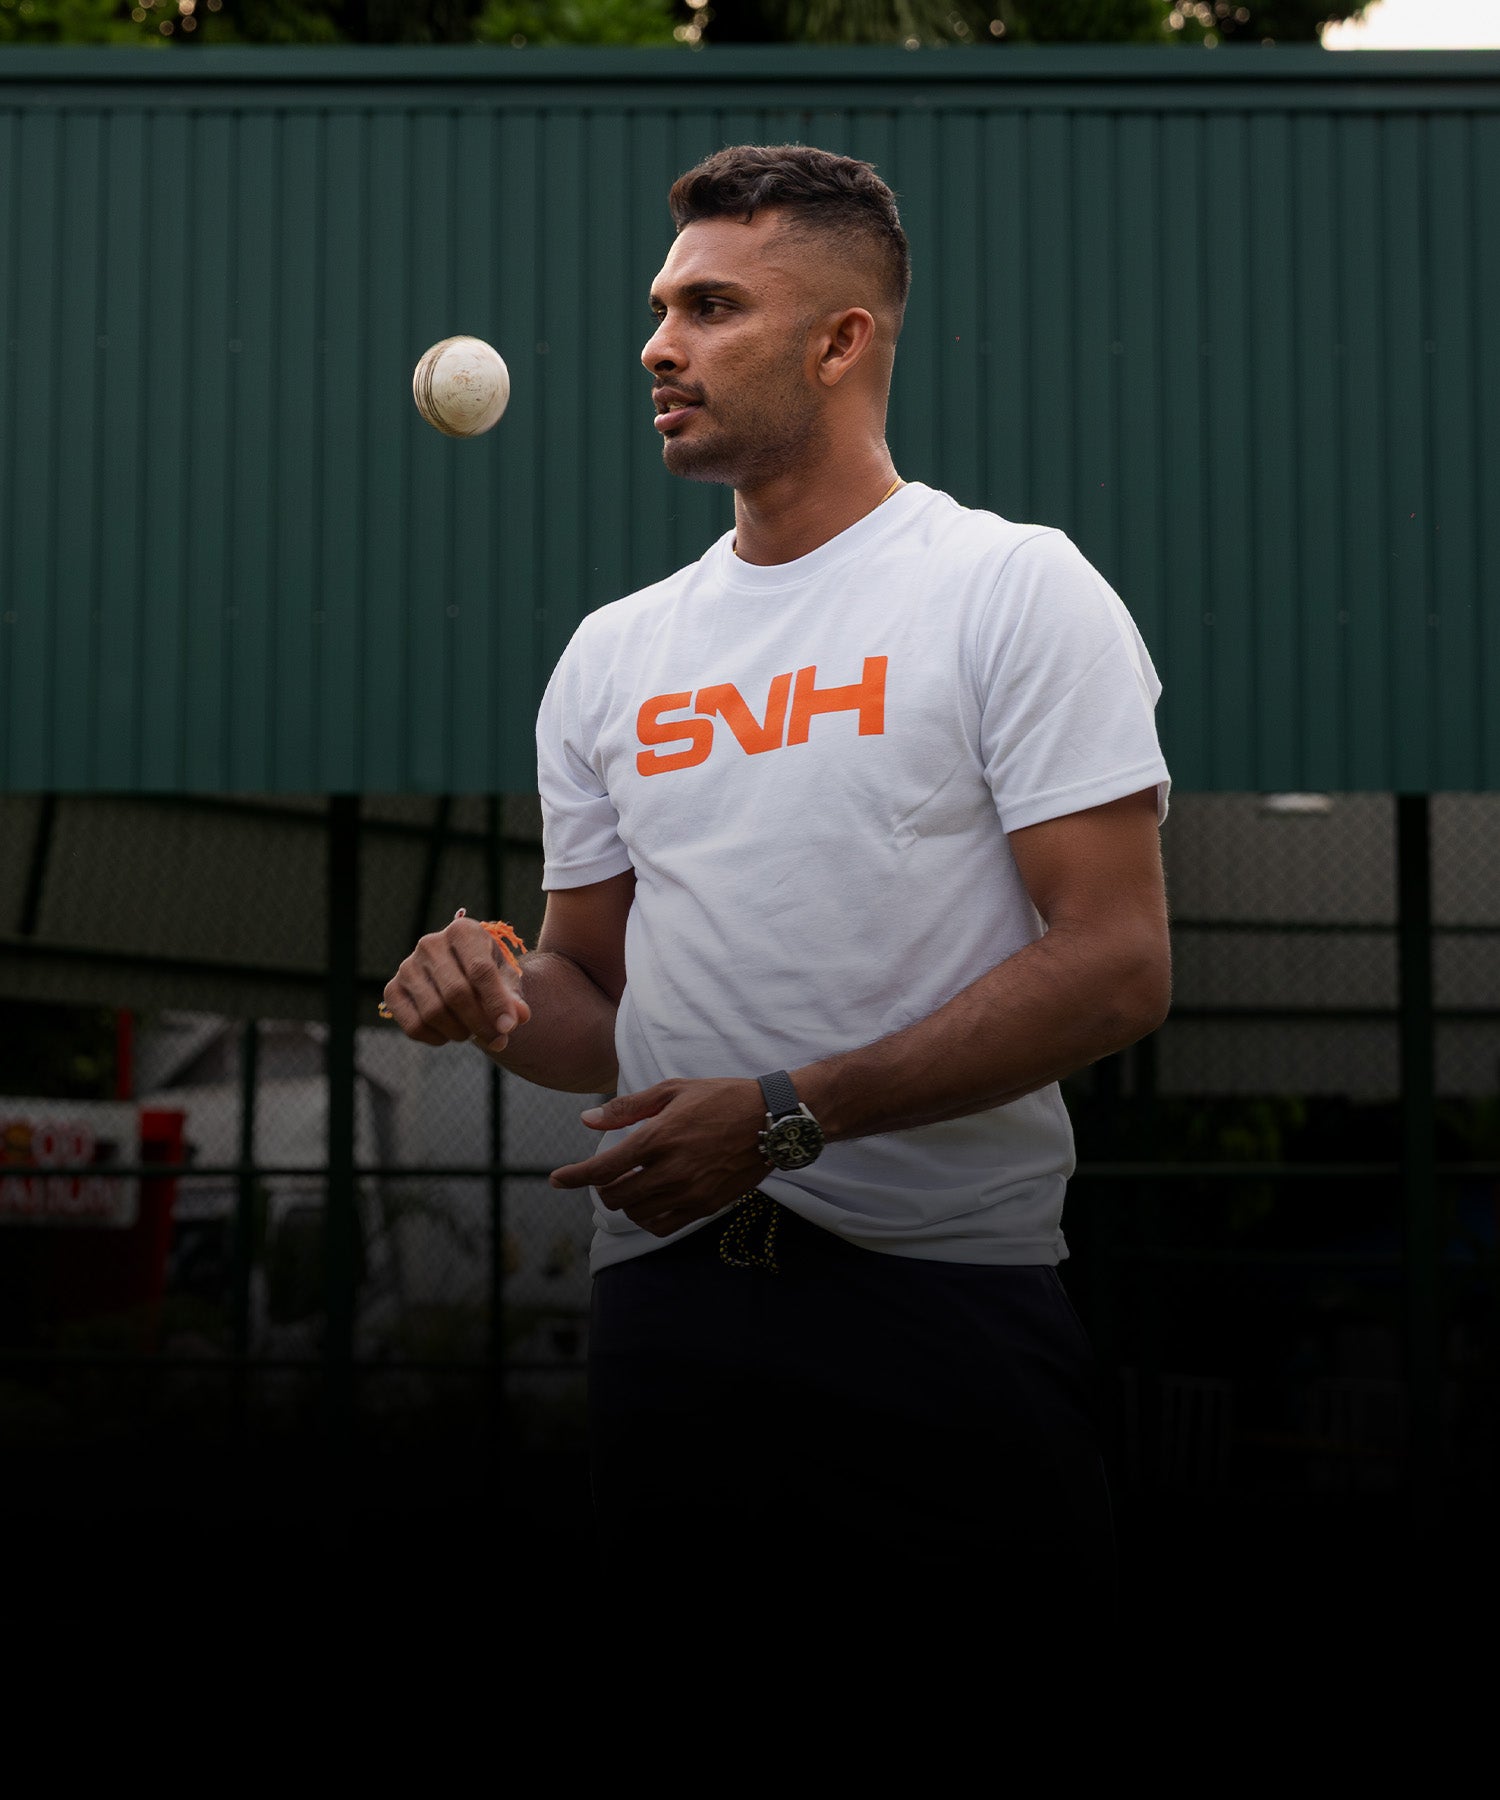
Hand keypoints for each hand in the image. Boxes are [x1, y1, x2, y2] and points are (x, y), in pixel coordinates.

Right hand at [381, 916, 531, 1054]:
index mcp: (462, 931)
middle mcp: (430, 944)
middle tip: (497, 1040)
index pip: (480, 970)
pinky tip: (449, 1035)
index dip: (496, 1003)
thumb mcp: (506, 980)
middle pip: (456, 993)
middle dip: (480, 1023)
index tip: (509, 1027)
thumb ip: (513, 998)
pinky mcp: (393, 989)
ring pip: (434, 1012)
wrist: (459, 974)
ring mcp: (408, 966)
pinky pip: (413, 1025)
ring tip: (473, 1033)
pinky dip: (435, 1038)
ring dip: (460, 1032)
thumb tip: (518, 1017)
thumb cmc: (488, 976)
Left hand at [549, 1078, 766, 1236]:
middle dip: (601, 1187)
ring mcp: (689, 1192)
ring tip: (629, 1185)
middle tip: (605, 1175)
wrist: (771, 1120)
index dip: (573, 1177)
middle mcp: (671, 1170)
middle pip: (616, 1195)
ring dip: (625, 1202)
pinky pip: (662, 1226)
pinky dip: (647, 1218)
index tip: (556, 1179)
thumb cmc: (721, 1097)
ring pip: (636, 1213)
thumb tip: (586, 1121)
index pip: (602, 1168)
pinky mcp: (705, 1206)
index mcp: (658, 1137)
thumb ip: (627, 1108)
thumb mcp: (673, 1090)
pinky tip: (649, 1202)